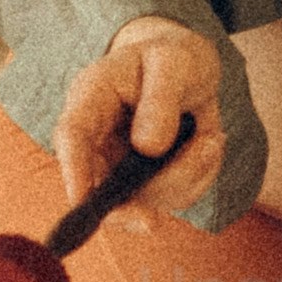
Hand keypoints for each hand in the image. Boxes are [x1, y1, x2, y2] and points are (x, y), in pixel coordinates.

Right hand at [52, 20, 227, 214]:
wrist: (190, 70)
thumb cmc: (173, 58)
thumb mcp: (173, 62)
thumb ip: (161, 98)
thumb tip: (149, 147)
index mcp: (91, 98)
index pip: (71, 135)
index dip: (72, 170)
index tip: (81, 202)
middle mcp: (99, 138)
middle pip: (96, 186)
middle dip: (127, 208)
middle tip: (152, 223)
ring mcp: (120, 164)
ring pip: (142, 198)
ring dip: (184, 177)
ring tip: (210, 140)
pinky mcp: (147, 181)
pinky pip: (172, 198)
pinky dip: (199, 178)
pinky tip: (208, 146)